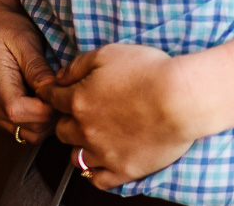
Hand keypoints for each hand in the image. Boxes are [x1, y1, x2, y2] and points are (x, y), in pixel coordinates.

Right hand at [0, 0, 58, 142]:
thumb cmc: (6, 27)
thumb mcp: (23, 38)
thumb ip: (36, 66)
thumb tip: (52, 90)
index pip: (19, 111)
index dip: (46, 108)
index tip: (64, 91)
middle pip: (30, 128)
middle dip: (54, 114)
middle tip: (70, 90)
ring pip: (32, 134)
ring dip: (51, 119)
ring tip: (61, 93)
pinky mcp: (4, 117)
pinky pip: (29, 129)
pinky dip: (44, 119)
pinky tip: (52, 98)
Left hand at [38, 44, 204, 188]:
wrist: (181, 99)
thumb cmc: (150, 71)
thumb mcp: (110, 53)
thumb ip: (79, 65)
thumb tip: (60, 77)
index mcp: (79, 100)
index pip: (53, 98)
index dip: (52, 93)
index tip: (53, 93)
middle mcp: (85, 130)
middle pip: (62, 130)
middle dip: (68, 120)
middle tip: (81, 114)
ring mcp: (104, 153)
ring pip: (77, 157)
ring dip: (81, 146)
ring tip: (93, 139)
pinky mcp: (123, 170)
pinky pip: (97, 180)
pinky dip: (95, 172)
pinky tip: (102, 162)